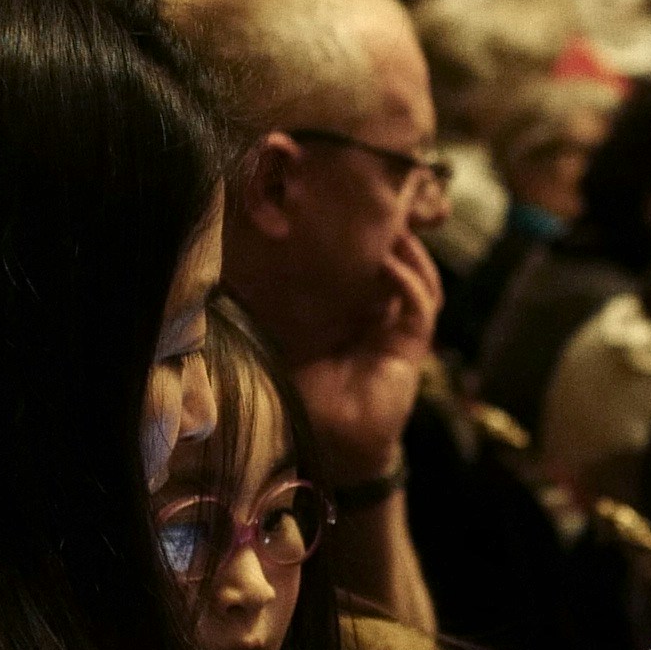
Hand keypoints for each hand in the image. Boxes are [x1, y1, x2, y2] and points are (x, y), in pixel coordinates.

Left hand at [283, 222, 440, 491]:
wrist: (326, 446)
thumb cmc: (301, 396)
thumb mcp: (281, 341)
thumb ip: (269, 309)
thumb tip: (230, 271)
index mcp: (349, 314)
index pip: (363, 266)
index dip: (363, 237)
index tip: (345, 206)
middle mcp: (377, 318)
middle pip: (401, 264)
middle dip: (395, 234)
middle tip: (380, 203)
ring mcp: (396, 332)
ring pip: (419, 280)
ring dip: (409, 252)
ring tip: (393, 224)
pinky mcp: (409, 348)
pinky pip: (420, 307)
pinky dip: (408, 282)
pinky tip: (389, 263)